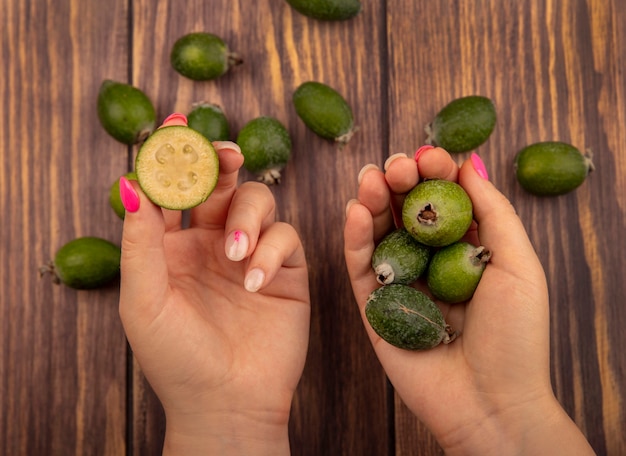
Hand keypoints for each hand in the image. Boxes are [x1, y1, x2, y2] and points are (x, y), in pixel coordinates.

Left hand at [118, 115, 309, 454]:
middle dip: (222, 163)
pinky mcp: (287, 270)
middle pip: (221, 183)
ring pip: (257, 201)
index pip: (175, 191)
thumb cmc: (177, 358)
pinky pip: (286, 235)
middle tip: (226, 154)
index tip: (178, 124)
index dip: (177, 157)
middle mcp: (213, 244)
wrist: (228, 403)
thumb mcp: (144, 300)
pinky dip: (272, 250)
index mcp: (173, 248)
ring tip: (236, 256)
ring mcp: (251, 254)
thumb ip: (139, 241)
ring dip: (248, 217)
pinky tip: (256, 282)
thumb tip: (129, 182)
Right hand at [344, 147, 593, 454]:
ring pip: (377, 232)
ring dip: (372, 200)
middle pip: (404, 210)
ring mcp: (399, 282)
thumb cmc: (515, 337)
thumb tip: (470, 162)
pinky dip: (354, 235)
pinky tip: (356, 209)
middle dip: (399, 181)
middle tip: (397, 167)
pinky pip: (359, 265)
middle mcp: (429, 262)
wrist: (489, 403)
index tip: (429, 156)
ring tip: (372, 178)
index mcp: (464, 250)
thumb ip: (493, 212)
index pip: (442, 200)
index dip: (434, 173)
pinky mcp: (373, 305)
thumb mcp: (518, 265)